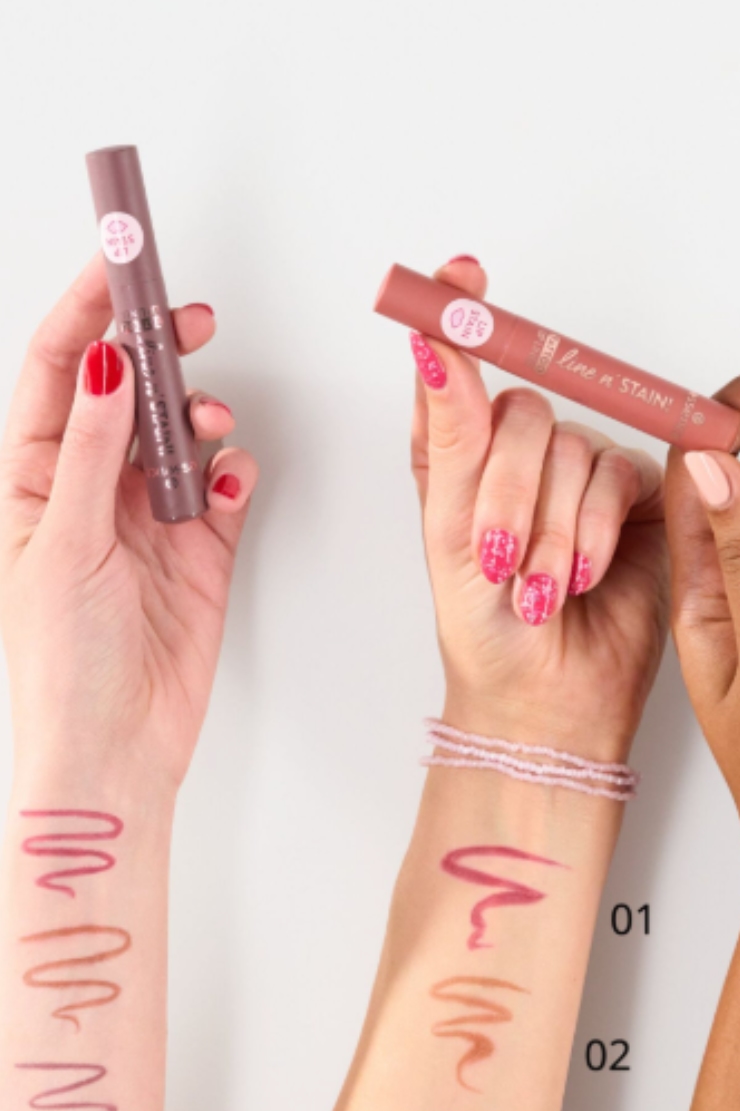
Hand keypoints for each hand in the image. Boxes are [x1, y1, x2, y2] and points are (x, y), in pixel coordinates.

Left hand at [0, 257, 257, 794]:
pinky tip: (230, 486)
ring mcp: (150, 519)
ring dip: (201, 417)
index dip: (88, 312)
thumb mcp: (62, 543)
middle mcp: (92, 490)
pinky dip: (236, 477)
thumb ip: (94, 452)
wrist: (116, 748)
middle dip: (158, 349)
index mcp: (33, 479)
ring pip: (183, 435)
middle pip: (128, 392)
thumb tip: (110, 367)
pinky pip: (227, 490)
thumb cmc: (63, 662)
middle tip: (189, 318)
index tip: (118, 263)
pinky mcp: (202, 551)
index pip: (63, 373)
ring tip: (209, 426)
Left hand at [409, 259, 671, 759]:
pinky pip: (624, 476)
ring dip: (556, 528)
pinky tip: (586, 574)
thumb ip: (449, 432)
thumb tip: (433, 341)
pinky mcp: (638, 497)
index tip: (460, 274)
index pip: (462, 365)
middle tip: (500, 561)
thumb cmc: (483, 632)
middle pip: (526, 414)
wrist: (545, 701)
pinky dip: (598, 527)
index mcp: (462, 454)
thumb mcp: (448, 532)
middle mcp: (523, 454)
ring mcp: (582, 472)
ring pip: (576, 450)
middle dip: (510, 495)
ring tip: (542, 588)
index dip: (461, 314)